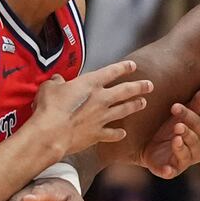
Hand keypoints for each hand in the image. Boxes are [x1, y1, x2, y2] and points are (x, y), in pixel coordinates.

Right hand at [31, 60, 152, 156]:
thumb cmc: (49, 108)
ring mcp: (101, 117)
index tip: (133, 66)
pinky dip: (118, 134)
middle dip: (139, 87)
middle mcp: (100, 99)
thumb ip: (56, 82)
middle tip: (150, 85)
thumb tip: (58, 80)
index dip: (124, 68)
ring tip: (143, 103)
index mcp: (90, 84)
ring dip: (135, 106)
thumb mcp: (49, 87)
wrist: (52, 133)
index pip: (112, 72)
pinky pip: (112, 134)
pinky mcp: (97, 134)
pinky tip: (123, 134)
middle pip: (126, 91)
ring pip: (124, 110)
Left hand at [141, 85, 199, 178]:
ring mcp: (184, 162)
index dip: (190, 116)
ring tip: (175, 139)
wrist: (148, 144)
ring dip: (181, 148)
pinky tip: (166, 169)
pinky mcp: (170, 171)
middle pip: (197, 142)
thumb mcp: (181, 115)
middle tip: (177, 125)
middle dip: (188, 133)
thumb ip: (197, 103)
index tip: (175, 106)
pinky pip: (172, 172)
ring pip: (187, 156)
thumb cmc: (170, 128)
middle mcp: (197, 150)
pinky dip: (169, 171)